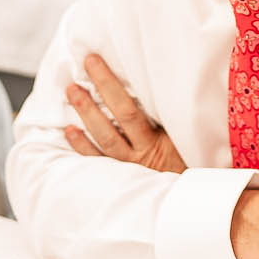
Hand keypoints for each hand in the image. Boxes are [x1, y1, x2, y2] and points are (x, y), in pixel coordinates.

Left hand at [63, 54, 185, 172]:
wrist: (186, 197)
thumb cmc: (188, 162)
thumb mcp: (187, 138)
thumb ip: (174, 116)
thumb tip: (167, 82)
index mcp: (163, 139)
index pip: (134, 109)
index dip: (111, 85)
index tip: (96, 61)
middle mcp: (145, 153)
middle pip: (122, 115)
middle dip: (103, 87)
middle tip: (88, 64)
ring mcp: (131, 166)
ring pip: (106, 139)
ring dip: (87, 113)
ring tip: (73, 91)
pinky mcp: (122, 177)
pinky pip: (98, 161)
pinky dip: (83, 146)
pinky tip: (70, 130)